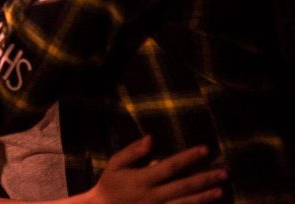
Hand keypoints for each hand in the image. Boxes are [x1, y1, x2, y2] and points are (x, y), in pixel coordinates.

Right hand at [87, 135, 226, 203]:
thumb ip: (133, 151)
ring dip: (205, 197)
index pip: (171, 165)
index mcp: (144, 179)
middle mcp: (154, 195)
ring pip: (186, 203)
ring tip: (221, 190)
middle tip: (225, 172)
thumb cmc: (109, 186)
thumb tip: (151, 138)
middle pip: (185, 186)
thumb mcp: (115, 164)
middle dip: (206, 178)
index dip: (189, 157)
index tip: (206, 149)